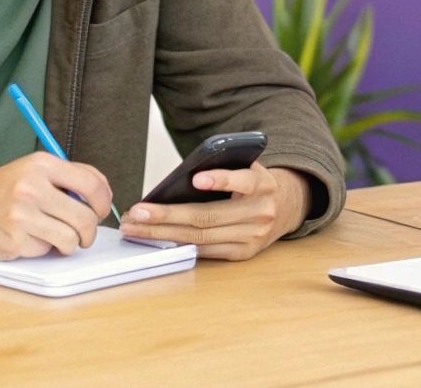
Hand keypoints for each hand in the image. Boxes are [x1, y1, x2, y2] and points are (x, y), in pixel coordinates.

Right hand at [0, 152, 112, 259]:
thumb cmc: (0, 189)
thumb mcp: (32, 170)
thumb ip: (67, 177)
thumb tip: (103, 195)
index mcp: (41, 165)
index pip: (92, 184)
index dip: (104, 201)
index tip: (100, 209)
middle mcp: (31, 188)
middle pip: (86, 217)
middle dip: (90, 230)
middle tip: (83, 232)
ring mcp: (22, 216)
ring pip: (71, 239)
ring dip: (70, 243)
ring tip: (58, 236)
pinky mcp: (14, 241)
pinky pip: (47, 250)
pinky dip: (43, 248)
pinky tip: (29, 238)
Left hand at [118, 163, 309, 260]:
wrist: (285, 206)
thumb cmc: (252, 182)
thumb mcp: (246, 166)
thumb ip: (223, 167)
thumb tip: (180, 180)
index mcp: (263, 183)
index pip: (243, 181)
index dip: (220, 180)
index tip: (196, 178)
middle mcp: (261, 212)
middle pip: (208, 216)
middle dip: (168, 215)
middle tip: (138, 212)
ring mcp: (252, 237)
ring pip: (201, 237)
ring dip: (163, 234)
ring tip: (136, 227)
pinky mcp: (243, 254)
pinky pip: (205, 251)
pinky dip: (178, 244)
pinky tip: (154, 238)